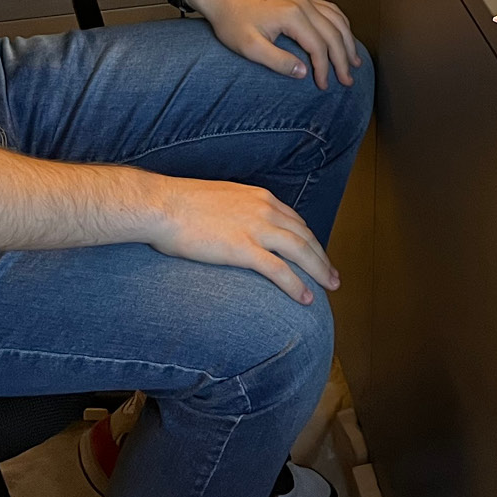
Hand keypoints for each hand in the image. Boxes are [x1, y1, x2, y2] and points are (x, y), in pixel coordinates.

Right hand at [148, 176, 335, 304]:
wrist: (162, 205)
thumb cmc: (181, 204)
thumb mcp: (220, 200)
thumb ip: (237, 212)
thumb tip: (237, 226)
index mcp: (260, 198)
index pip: (295, 221)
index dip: (309, 241)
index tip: (316, 255)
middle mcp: (265, 210)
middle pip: (304, 236)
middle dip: (322, 257)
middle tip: (333, 276)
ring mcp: (255, 228)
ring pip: (299, 251)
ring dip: (319, 270)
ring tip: (330, 287)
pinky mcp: (243, 249)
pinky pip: (278, 270)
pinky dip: (296, 284)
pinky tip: (306, 298)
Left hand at [185, 0, 359, 88]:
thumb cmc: (233, 22)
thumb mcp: (249, 48)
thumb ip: (278, 61)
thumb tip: (303, 73)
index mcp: (292, 16)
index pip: (319, 46)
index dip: (324, 68)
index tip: (323, 86)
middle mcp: (303, 5)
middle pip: (334, 33)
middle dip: (343, 59)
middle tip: (347, 80)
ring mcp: (304, 0)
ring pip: (337, 20)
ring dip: (348, 41)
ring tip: (354, 61)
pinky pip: (331, 9)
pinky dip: (342, 24)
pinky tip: (344, 35)